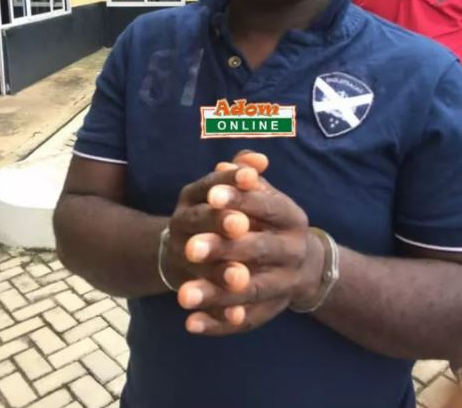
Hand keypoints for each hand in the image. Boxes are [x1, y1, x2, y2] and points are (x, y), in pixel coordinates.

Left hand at [179, 161, 325, 335]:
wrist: (303, 263)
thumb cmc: (272, 220)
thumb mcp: (264, 194)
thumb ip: (244, 177)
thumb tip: (226, 163)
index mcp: (293, 217)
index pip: (268, 207)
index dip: (241, 200)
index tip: (211, 197)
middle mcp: (294, 251)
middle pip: (260, 250)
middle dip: (225, 249)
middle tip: (190, 248)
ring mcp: (286, 284)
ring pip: (252, 291)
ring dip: (217, 294)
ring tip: (183, 295)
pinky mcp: (271, 310)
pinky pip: (246, 321)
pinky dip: (218, 324)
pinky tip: (190, 323)